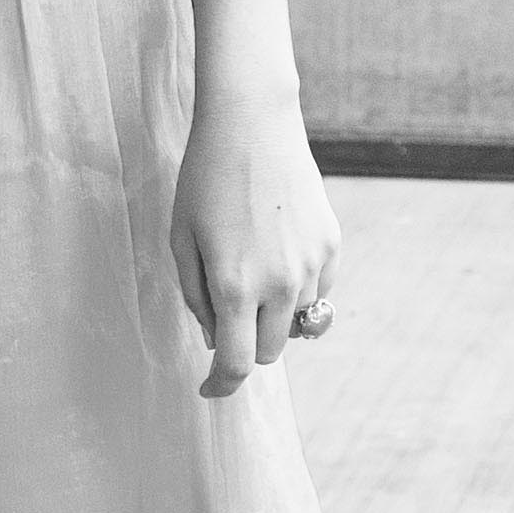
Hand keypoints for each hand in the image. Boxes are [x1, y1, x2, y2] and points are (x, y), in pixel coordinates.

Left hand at [168, 84, 337, 395]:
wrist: (252, 124)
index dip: (220, 385)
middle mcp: (279, 282)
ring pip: (297, 322)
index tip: (209, 388)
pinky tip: (277, 252)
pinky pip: (319, 290)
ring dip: (273, 315)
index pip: (237, 364)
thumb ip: (196, 297)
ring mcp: (311, 264)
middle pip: (270, 351)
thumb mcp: (182, 240)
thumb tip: (217, 338)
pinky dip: (298, 289)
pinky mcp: (331, 244)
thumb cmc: (205, 179)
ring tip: (251, 271)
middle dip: (246, 346)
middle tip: (227, 320)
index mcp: (233, 286)